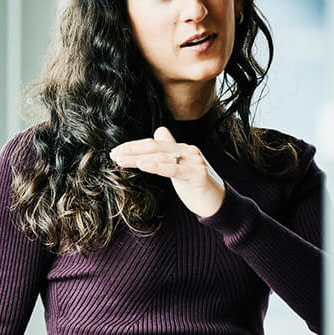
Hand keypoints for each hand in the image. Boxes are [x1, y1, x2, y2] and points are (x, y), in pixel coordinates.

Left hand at [110, 126, 225, 216]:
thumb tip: (159, 130)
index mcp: (182, 149)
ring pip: (161, 156)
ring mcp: (194, 162)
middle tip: (113, 155)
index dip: (133, 146)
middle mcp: (188, 151)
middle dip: (131, 150)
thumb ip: (170, 149)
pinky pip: (174, 169)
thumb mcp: (180, 167)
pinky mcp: (198, 175)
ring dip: (138, 158)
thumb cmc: (197, 187)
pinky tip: (142, 165)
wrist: (220, 204)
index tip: (116, 152)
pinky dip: (156, 166)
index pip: (153, 143)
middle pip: (154, 147)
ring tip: (121, 161)